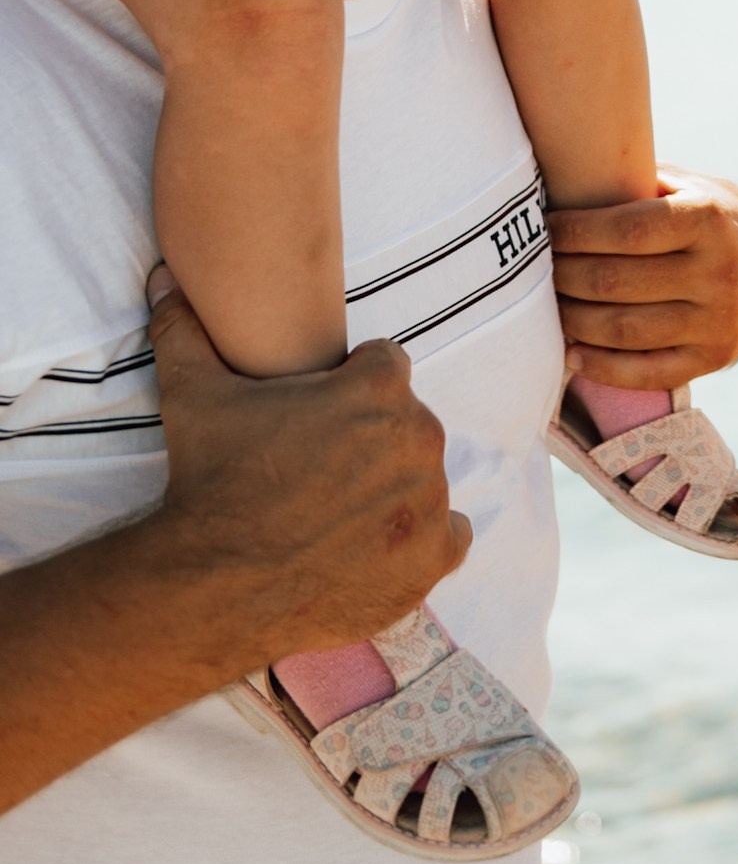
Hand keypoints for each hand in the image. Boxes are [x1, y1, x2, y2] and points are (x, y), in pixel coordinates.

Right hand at [146, 271, 468, 672]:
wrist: (213, 584)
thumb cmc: (210, 482)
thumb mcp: (193, 396)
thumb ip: (186, 330)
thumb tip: (162, 279)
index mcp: (380, 387)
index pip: (383, 365)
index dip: (348, 387)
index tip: (316, 417)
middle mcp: (419, 435)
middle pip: (404, 423)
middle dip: (370, 440)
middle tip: (318, 470)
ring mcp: (430, 499)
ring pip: (421, 478)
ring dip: (391, 490)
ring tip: (334, 514)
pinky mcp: (432, 557)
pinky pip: (448, 535)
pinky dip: (419, 542)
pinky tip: (374, 546)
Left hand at [551, 169, 737, 391]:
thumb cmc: (712, 216)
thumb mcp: (690, 186)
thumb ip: (639, 184)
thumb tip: (568, 181)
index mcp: (711, 219)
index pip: (625, 232)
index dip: (574, 233)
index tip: (544, 229)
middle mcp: (719, 272)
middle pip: (615, 282)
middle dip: (563, 275)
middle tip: (538, 268)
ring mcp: (719, 321)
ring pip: (623, 330)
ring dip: (573, 320)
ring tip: (549, 306)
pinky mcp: (714, 359)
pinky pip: (646, 372)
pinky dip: (601, 368)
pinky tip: (572, 353)